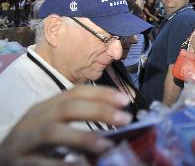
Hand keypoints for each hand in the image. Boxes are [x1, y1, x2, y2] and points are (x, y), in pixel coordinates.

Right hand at [0, 85, 131, 164]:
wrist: (0, 162)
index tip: (126, 100)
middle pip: (67, 107)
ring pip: (53, 132)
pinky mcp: (18, 163)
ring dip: (82, 137)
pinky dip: (64, 165)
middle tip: (125, 119)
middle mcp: (34, 120)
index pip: (75, 92)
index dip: (101, 94)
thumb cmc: (33, 147)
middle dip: (99, 110)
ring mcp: (23, 141)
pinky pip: (41, 163)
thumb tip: (117, 121)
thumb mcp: (53, 128)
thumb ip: (78, 124)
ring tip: (107, 145)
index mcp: (45, 108)